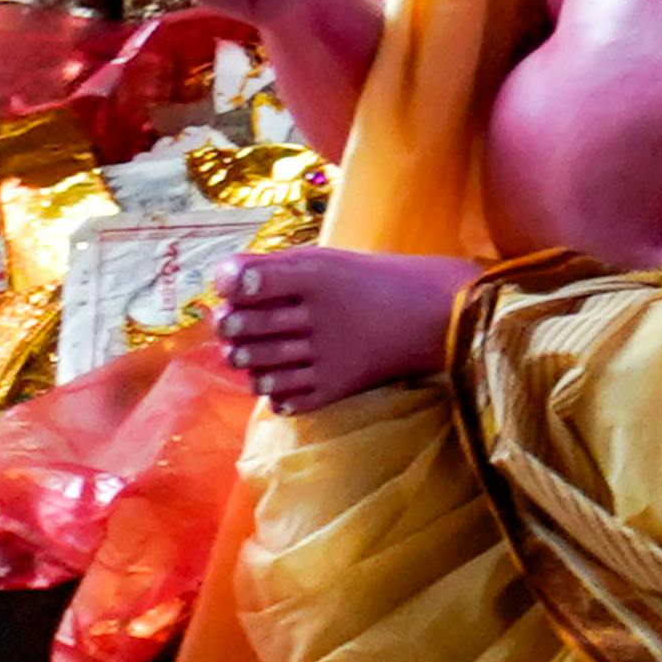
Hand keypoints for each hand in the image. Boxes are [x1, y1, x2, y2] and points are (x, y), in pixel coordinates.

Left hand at [212, 243, 464, 409]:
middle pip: (250, 328)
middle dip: (229, 326)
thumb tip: (222, 274)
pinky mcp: (337, 387)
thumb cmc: (378, 282)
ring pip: (260, 368)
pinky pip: (285, 400)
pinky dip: (273, 393)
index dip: (230, 286)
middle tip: (229, 324)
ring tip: (249, 354)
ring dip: (245, 363)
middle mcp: (323, 317)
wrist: (440, 315)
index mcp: (323, 277)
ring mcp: (329, 357)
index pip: (255, 283)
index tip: (228, 287)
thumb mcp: (331, 262)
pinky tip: (280, 379)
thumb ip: (276, 267)